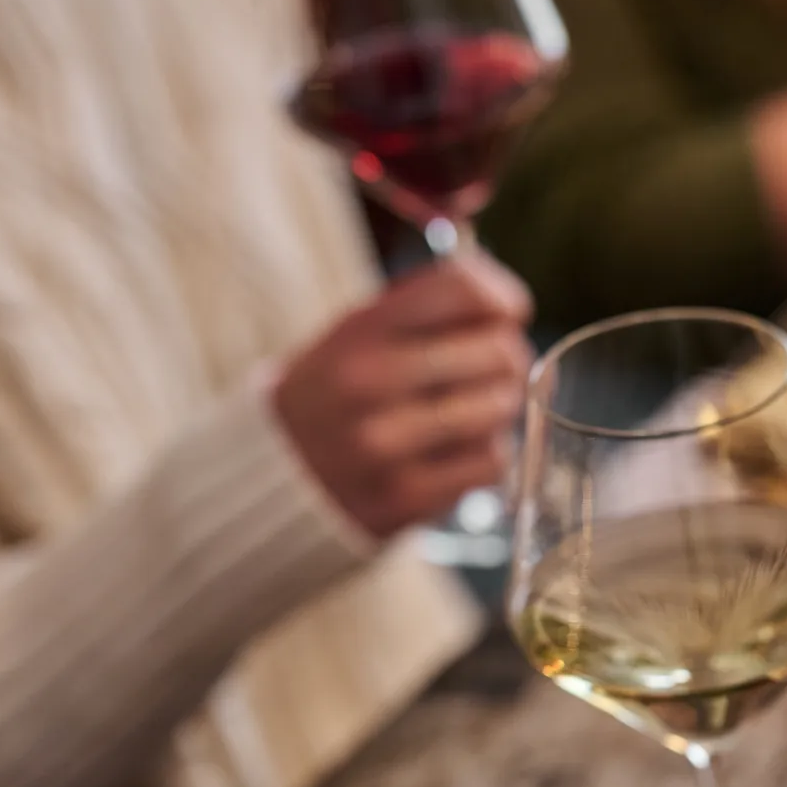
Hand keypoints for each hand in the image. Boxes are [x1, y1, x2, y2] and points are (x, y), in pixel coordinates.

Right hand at [274, 250, 531, 540]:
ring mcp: (387, 444)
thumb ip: (427, 307)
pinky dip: (488, 454)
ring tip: (473, 409)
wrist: (276, 475)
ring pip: (501, 407)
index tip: (506, 312)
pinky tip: (459, 450)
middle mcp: (369, 382)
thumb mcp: (358, 332)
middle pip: (499, 351)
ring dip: (500, 407)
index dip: (503, 297)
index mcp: (359, 331)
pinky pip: (491, 461)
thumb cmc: (338, 392)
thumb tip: (509, 304)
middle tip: (490, 368)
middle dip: (508, 356)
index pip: (463, 289)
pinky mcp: (406, 496)